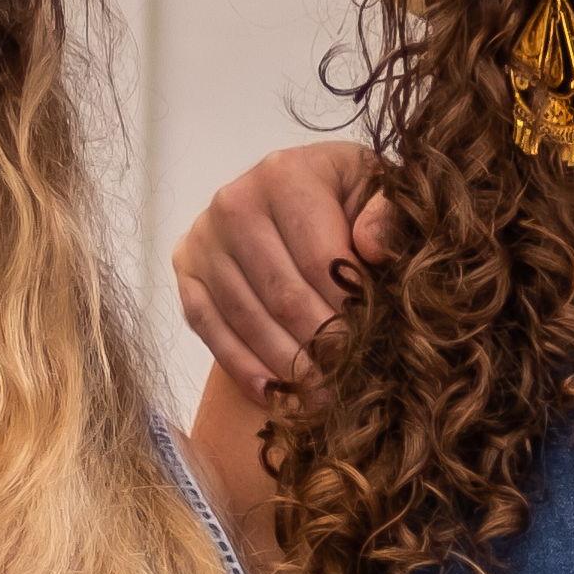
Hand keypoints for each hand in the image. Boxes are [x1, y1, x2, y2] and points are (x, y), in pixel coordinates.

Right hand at [173, 144, 379, 392]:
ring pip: (247, 318)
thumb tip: (371, 249)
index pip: (321, 261)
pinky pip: (209, 327)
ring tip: (322, 397)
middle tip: (350, 383)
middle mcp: (233, 203)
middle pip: (282, 295)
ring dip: (286, 365)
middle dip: (320, 346)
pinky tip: (274, 393)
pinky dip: (241, 366)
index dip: (350, 311)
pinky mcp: (186, 269)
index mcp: (284, 176)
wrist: (297, 188)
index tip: (373, 347)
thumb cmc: (346, 194)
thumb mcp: (376, 188)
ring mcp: (204, 239)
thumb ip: (387, 215)